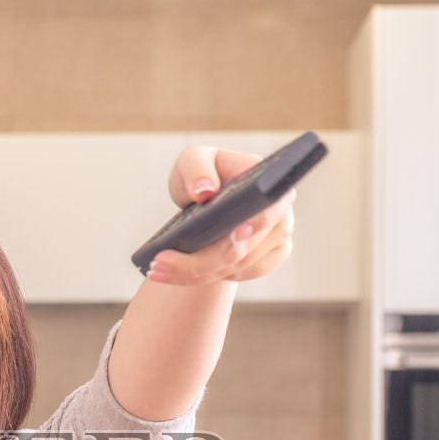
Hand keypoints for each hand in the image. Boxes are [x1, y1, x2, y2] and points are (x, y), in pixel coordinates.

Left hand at [145, 146, 296, 286]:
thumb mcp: (191, 161)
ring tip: (157, 269)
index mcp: (267, 178)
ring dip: (195, 273)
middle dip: (201, 260)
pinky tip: (175, 275)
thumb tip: (205, 189)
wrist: (207, 201)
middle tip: (161, 262)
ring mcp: (279, 235)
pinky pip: (238, 275)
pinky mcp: (269, 257)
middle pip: (244, 247)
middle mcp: (281, 208)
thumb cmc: (201, 175)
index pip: (266, 206)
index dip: (254, 223)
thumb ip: (196, 168)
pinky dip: (205, 277)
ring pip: (237, 265)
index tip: (233, 234)